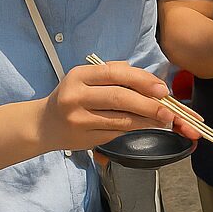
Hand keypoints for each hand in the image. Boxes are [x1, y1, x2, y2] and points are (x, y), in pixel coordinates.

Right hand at [37, 61, 193, 151]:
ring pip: (121, 118)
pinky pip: (117, 132)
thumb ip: (113, 73)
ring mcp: (79, 118)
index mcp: (79, 76)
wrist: (44, 124)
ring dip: (147, 119)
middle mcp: (76, 96)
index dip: (142, 80)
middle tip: (168, 109)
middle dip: (149, 104)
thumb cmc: (72, 97)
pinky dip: (136, 128)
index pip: (115, 74)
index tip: (162, 89)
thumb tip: (150, 80)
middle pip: (120, 97)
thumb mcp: (85, 78)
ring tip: (164, 119)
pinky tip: (147, 125)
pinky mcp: (85, 137)